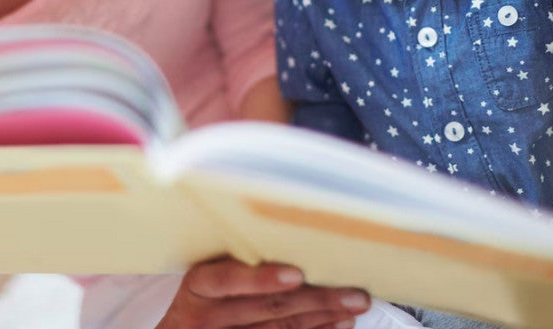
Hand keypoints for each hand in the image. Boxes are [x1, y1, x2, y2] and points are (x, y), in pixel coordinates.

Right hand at [155, 256, 370, 328]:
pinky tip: (338, 323)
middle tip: (352, 291)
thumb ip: (234, 257)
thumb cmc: (200, 294)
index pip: (227, 280)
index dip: (262, 278)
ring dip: (323, 317)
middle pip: (266, 308)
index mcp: (198, 284)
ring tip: (354, 305)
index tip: (296, 275)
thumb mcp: (203, 272)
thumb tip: (288, 233)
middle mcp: (207, 316)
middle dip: (315, 298)